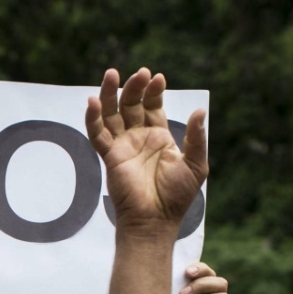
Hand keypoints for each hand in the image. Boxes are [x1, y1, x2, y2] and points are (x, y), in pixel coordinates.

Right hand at [85, 67, 208, 236]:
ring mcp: (122, 146)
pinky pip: (97, 134)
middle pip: (131, 104)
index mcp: (159, 137)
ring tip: (113, 74)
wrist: (155, 220)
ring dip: (110, 94)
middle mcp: (138, 138)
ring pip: (111, 114)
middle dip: (134, 87)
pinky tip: (94, 101)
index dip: (154, 91)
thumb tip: (200, 111)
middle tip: (140, 73)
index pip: (152, 106)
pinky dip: (93, 118)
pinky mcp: (110, 157)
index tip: (158, 78)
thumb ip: (197, 137)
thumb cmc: (176, 197)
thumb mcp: (196, 164)